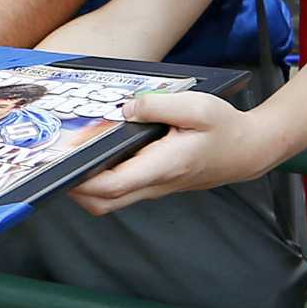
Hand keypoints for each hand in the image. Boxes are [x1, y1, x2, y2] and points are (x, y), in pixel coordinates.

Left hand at [68, 91, 267, 214]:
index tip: (63, 164)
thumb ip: (157, 105)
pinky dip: (102, 177)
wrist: (248, 150)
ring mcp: (154, 187)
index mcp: (163, 167)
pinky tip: (97, 151)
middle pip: (104, 202)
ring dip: (86, 183)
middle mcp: (155, 184)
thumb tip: (126, 108)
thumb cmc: (225, 128)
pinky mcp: (155, 183)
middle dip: (74, 188)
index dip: (82, 180)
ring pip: (110, 200)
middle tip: (58, 160)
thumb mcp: (196, 106)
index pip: (113, 186)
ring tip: (74, 152)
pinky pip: (121, 189)